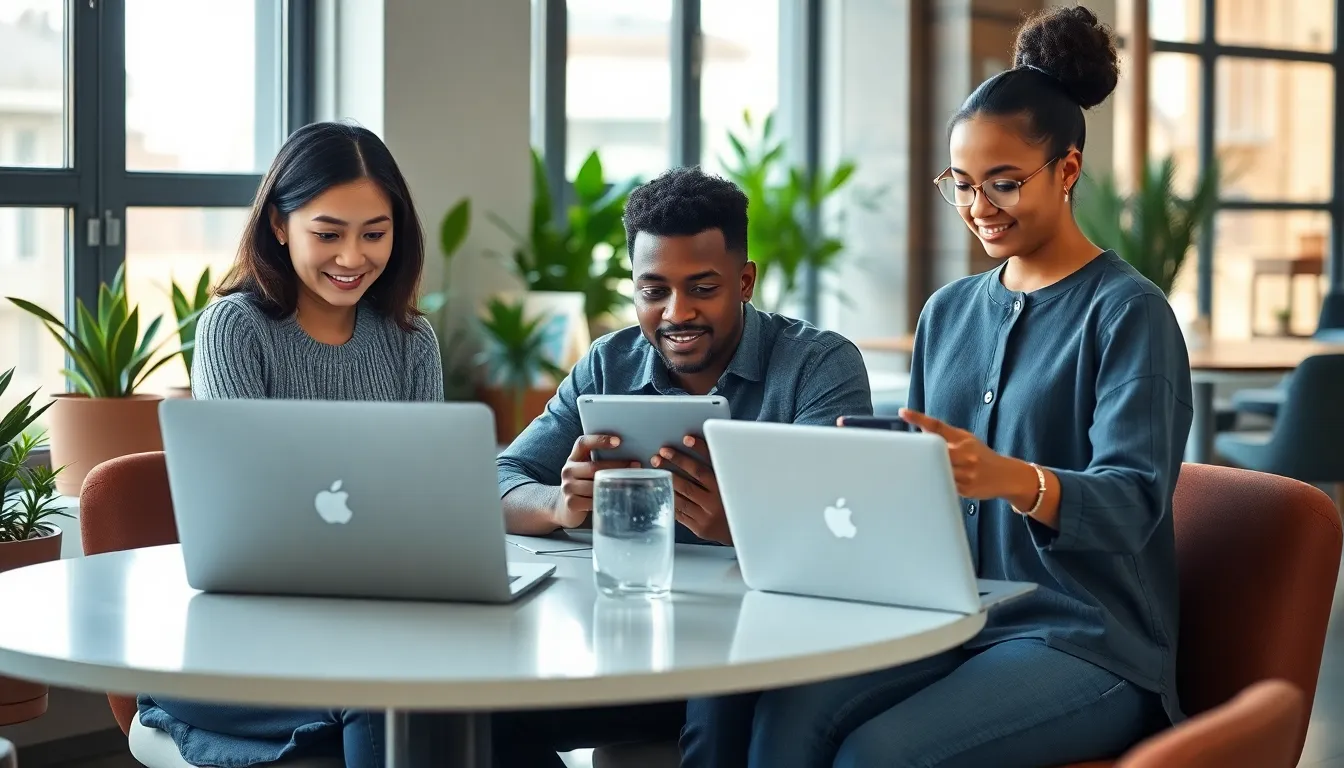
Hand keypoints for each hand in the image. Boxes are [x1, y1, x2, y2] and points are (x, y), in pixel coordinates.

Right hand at [556, 434, 637, 528]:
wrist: (564, 506)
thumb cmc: (583, 483)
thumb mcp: (586, 469)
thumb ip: (599, 461)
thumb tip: (629, 455)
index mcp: (574, 458)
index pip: (583, 443)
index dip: (599, 440)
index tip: (618, 441)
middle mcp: (568, 470)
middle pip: (594, 466)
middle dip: (617, 466)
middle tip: (635, 465)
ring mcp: (568, 487)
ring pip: (594, 485)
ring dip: (613, 484)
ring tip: (630, 482)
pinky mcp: (571, 503)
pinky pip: (592, 500)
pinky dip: (605, 499)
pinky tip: (616, 498)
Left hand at [650, 435, 731, 544]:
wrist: (746, 531)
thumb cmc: (740, 503)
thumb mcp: (736, 484)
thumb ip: (722, 469)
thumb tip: (705, 448)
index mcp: (727, 489)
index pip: (710, 465)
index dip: (698, 450)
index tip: (687, 439)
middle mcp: (716, 503)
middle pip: (689, 482)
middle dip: (673, 465)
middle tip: (660, 455)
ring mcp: (706, 517)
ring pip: (681, 498)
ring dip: (667, 483)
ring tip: (657, 470)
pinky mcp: (700, 528)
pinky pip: (681, 513)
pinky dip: (670, 501)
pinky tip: (663, 491)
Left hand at [898, 408, 1023, 500]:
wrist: (1007, 476)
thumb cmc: (981, 455)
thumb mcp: (966, 439)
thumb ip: (944, 435)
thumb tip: (920, 430)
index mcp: (962, 439)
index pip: (937, 426)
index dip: (919, 418)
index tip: (903, 412)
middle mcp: (965, 454)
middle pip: (935, 451)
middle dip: (920, 453)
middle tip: (901, 453)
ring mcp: (966, 473)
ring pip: (938, 471)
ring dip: (924, 470)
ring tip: (909, 471)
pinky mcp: (966, 489)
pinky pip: (944, 487)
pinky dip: (935, 484)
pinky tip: (926, 485)